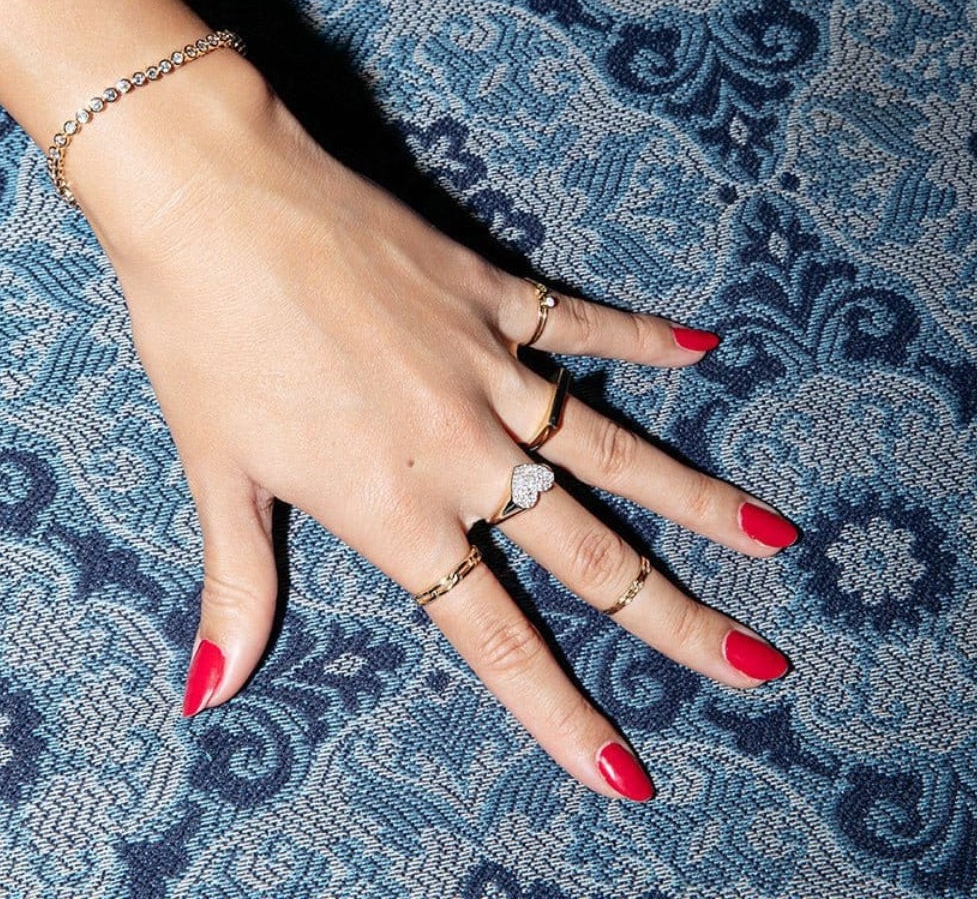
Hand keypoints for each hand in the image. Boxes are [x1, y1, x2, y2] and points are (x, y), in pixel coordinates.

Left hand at [70, 51, 797, 800]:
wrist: (219, 204)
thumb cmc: (203, 340)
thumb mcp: (216, 474)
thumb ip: (239, 591)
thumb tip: (209, 696)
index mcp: (396, 509)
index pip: (495, 640)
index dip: (560, 715)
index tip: (625, 773)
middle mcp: (464, 452)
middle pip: (592, 557)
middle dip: (679, 622)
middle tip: (760, 667)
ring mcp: (488, 369)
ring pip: (615, 451)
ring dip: (698, 501)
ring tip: (773, 539)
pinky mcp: (491, 294)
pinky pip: (583, 324)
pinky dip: (641, 337)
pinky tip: (702, 346)